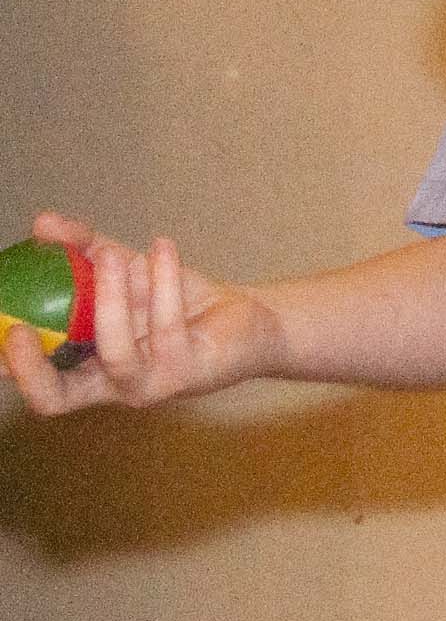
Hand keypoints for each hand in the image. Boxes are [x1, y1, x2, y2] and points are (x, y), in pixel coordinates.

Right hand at [2, 216, 275, 414]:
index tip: (1, 330)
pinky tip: (163, 247)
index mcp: (85, 370)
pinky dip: (162, 279)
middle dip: (31, 367)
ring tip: (111, 255)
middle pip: (55, 398)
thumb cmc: (174, 300)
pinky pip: (165, 325)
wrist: (246, 315)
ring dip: (108, 298)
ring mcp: (150, 383)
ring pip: (115, 352)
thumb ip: (81, 249)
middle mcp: (112, 385)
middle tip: (18, 327)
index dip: (10, 367)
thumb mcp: (123, 270)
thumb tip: (41, 222)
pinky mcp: (188, 370)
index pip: (36, 384)